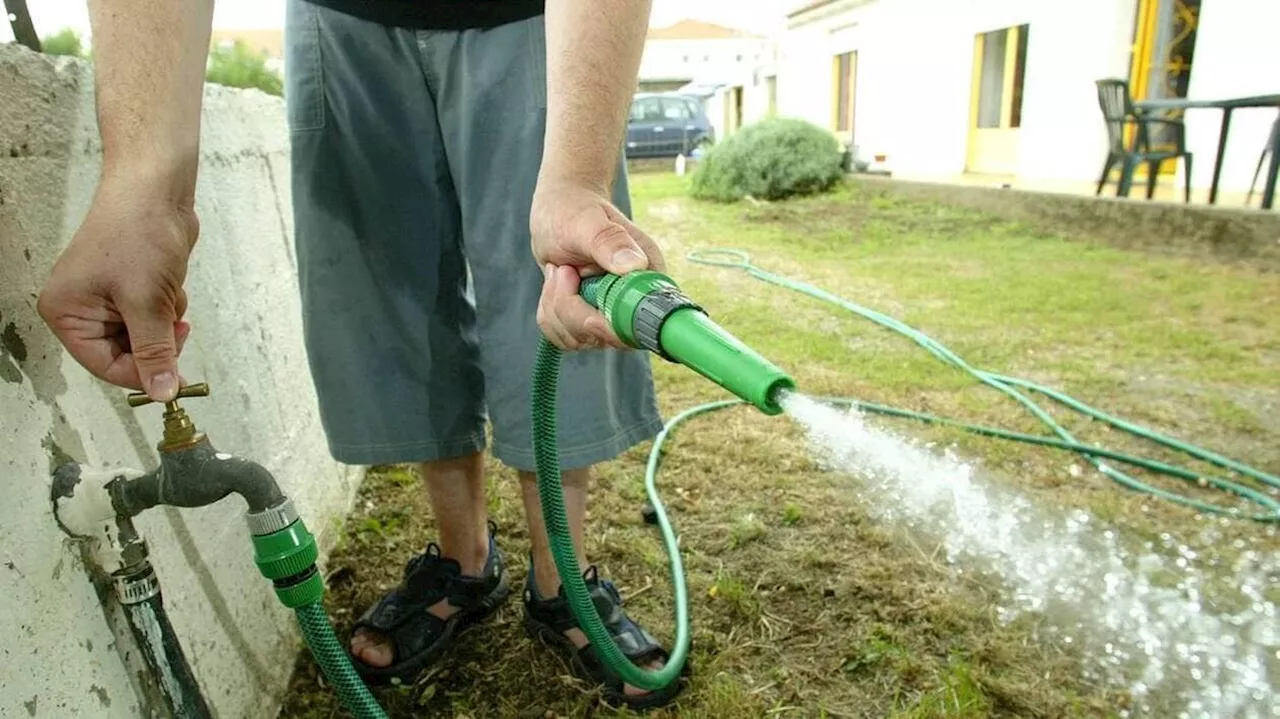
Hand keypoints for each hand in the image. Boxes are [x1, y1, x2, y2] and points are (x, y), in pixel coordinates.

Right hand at [37, 176, 195, 401]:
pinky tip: (170, 282)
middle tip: (176, 325)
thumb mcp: (147, 303)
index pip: (104, 367)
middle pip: (125, 354)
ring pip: (145, 336)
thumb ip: (155, 352)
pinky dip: (168, 306)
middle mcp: (80, 308)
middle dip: (157, 340)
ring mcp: (105, 298)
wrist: (156, 190)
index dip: (141, 374)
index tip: (173, 376)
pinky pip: (154, 317)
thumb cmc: (138, 234)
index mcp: (66, 313)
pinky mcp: (130, 288)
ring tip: (166, 291)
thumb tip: (161, 391)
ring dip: (165, 321)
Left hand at [530, 178, 664, 350]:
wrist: (560, 209)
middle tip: (564, 270)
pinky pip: (564, 337)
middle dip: (572, 311)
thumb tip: (633, 265)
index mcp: (648, 276)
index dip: (611, 328)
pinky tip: (554, 285)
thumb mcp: (588, 221)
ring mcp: (610, 314)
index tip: (587, 312)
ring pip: (579, 339)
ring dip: (556, 309)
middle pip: (606, 337)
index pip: (640, 323)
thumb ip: (610, 241)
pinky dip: (549, 315)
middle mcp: (633, 300)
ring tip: (559, 270)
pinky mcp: (588, 320)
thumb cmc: (575, 209)